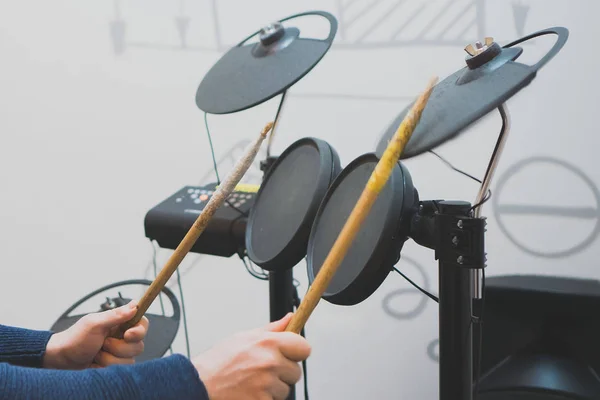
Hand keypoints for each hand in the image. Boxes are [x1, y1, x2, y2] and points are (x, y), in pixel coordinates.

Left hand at [44, 300, 148, 369]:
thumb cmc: (75, 339)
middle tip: (103, 343)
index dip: (139, 330)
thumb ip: (116, 315)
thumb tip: (134, 305)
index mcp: (120, 322)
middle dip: (118, 347)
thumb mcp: (94, 324)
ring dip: (110, 358)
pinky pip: (121, 368)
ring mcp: (120, 352)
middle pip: (138, 345)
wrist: (62, 359)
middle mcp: (123, 336)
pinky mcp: (116, 364)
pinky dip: (107, 366)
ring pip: (130, 359)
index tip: (127, 335)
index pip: (142, 323)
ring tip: (96, 353)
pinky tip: (96, 362)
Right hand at [193, 313, 310, 399]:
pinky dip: (264, 398)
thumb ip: (272, 329)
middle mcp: (270, 362)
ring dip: (273, 387)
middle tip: (263, 370)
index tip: (290, 354)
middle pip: (296, 371)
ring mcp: (267, 384)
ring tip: (252, 381)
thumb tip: (290, 318)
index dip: (297, 351)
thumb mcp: (245, 337)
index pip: (304, 347)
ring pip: (285, 388)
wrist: (200, 384)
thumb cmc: (220, 360)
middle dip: (283, 372)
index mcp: (268, 342)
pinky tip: (249, 391)